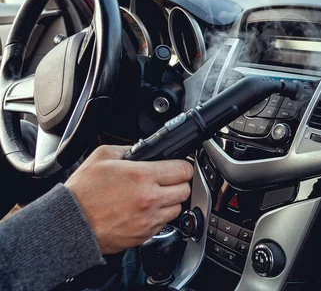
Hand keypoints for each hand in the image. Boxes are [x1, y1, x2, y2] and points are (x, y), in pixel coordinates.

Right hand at [65, 145, 192, 254]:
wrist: (70, 223)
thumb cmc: (82, 192)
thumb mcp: (102, 156)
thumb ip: (128, 149)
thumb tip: (144, 149)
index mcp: (142, 176)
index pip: (183, 170)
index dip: (182, 166)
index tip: (178, 166)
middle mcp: (150, 199)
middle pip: (185, 190)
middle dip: (178, 183)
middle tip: (167, 180)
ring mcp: (148, 219)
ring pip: (178, 208)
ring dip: (170, 201)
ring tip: (155, 196)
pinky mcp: (144, 235)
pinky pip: (164, 224)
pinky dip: (159, 216)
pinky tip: (145, 210)